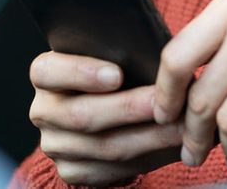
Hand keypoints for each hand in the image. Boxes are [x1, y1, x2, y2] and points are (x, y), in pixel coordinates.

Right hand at [28, 52, 183, 186]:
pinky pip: (111, 170)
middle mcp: (44, 111)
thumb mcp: (114, 57)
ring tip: (182, 124)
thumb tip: (164, 55)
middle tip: (163, 101)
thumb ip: (126, 55)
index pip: (47, 72)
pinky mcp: (72, 171)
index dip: (80, 72)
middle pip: (81, 115)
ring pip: (103, 146)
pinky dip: (147, 157)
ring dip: (148, 137)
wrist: (112, 116)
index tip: (117, 74)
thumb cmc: (118, 75)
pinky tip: (171, 144)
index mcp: (46, 74)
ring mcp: (55, 144)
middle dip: (128, 108)